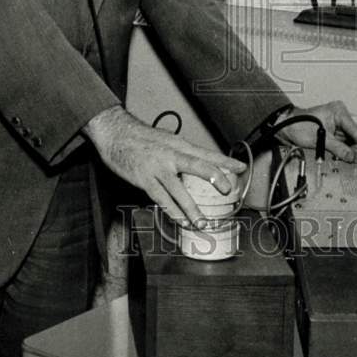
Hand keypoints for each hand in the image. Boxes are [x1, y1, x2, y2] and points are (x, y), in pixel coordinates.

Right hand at [84, 107, 244, 226]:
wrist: (115, 133)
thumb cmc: (141, 138)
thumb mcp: (166, 140)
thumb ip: (182, 153)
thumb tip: (199, 166)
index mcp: (179, 144)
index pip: (207, 153)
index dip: (225, 161)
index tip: (241, 167)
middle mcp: (171, 154)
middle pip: (198, 165)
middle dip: (215, 178)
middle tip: (227, 190)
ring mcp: (158, 168)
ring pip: (179, 190)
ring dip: (192, 209)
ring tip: (203, 222)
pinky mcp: (145, 179)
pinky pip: (162, 199)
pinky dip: (173, 211)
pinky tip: (181, 220)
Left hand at [277, 101, 356, 161]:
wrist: (287, 128)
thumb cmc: (298, 125)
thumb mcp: (320, 139)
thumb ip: (339, 149)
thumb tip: (352, 156)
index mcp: (339, 111)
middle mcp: (342, 116)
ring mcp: (340, 124)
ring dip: (356, 146)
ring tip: (352, 156)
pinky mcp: (336, 132)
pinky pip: (349, 141)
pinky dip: (350, 148)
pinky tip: (346, 154)